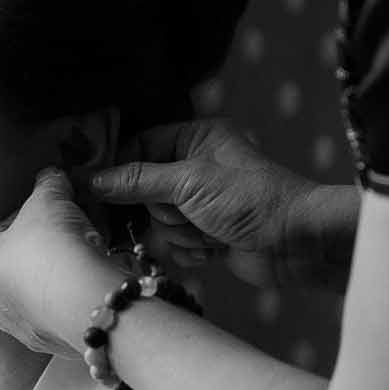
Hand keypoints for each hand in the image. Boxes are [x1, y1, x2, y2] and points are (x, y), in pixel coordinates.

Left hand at [0, 167, 111, 353]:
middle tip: (73, 229)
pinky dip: (73, 295)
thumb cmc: (50, 246)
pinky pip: (61, 310)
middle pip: (19, 263)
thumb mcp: (49, 199)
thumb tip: (52, 175)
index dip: (28, 214)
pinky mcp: (52, 343)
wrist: (83, 300)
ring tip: (87, 252)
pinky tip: (92, 280)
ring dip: (60, 272)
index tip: (52, 208)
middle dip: (45, 245)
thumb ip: (48, 184)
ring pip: (40, 290)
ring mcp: (21, 328)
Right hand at [89, 118, 358, 290]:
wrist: (297, 244)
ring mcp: (201, 203)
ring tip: (210, 232)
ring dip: (180, 233)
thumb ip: (138, 180)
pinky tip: (215, 249)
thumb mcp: (189, 183)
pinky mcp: (208, 234)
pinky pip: (175, 244)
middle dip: (162, 210)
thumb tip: (92, 179)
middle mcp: (195, 167)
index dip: (117, 169)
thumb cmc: (249, 199)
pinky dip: (191, 250)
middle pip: (143, 190)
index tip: (90, 188)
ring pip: (158, 222)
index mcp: (195, 138)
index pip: (139, 146)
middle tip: (185, 214)